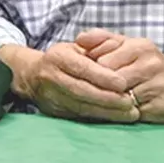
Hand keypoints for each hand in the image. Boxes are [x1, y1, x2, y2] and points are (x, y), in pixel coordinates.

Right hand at [0, 43, 139, 122]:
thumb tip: (116, 46)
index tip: (123, 83)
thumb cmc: (64, 58)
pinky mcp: (54, 112)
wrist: (32, 75)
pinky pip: (80, 117)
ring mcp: (51, 96)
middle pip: (81, 90)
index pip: (81, 67)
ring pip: (81, 107)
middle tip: (131, 102)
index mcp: (57, 57)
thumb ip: (97, 43)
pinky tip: (117, 118)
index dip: (102, 76)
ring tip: (130, 113)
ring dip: (108, 112)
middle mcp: (51, 77)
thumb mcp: (77, 45)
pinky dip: (101, 119)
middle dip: (108, 98)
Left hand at [77, 30, 163, 122]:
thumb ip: (99, 39)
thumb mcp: (123, 44)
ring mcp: (162, 87)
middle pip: (114, 82)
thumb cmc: (143, 61)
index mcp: (140, 46)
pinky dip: (126, 113)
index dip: (94, 72)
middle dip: (102, 88)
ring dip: (112, 102)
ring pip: (123, 99)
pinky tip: (123, 110)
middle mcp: (153, 65)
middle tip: (94, 91)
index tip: (90, 75)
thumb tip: (79, 40)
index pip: (104, 63)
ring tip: (108, 100)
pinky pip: (136, 114)